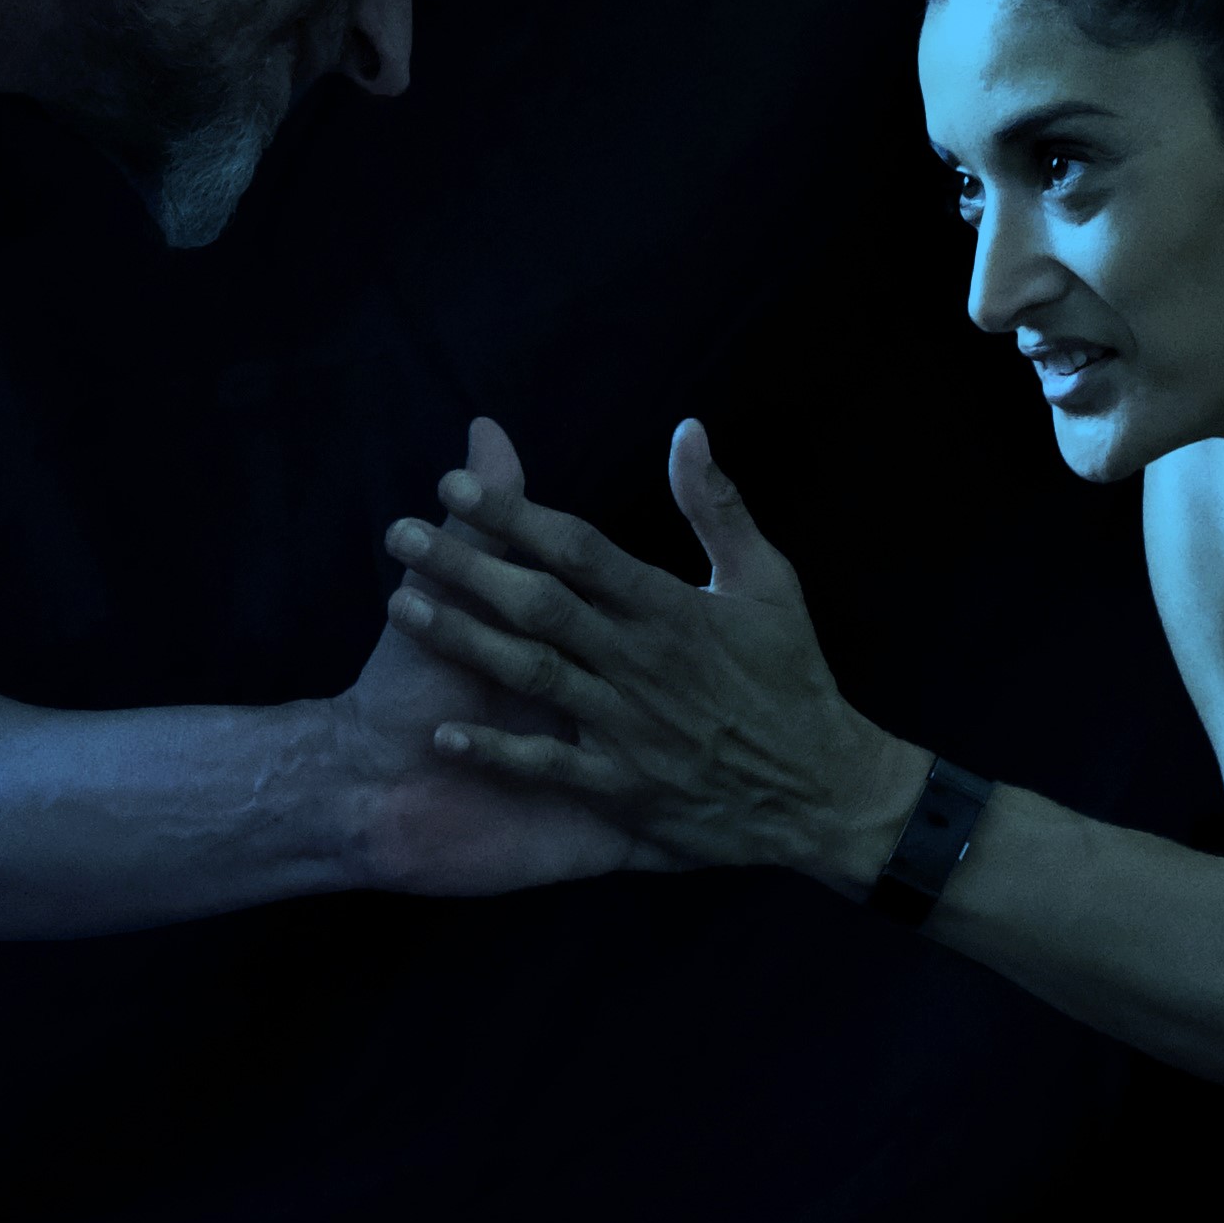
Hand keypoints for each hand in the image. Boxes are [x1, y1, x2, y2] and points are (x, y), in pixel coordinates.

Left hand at [385, 418, 926, 892]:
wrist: (824, 794)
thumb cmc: (793, 679)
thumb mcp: (768, 584)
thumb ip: (719, 508)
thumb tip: (688, 428)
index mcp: (672, 609)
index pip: (579, 549)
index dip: (515, 515)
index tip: (456, 486)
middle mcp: (642, 664)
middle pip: (540, 604)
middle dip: (467, 565)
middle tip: (399, 534)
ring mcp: (629, 728)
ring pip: (533, 674)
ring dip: (464, 641)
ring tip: (402, 608)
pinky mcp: (624, 789)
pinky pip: (551, 767)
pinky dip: (498, 752)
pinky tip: (445, 732)